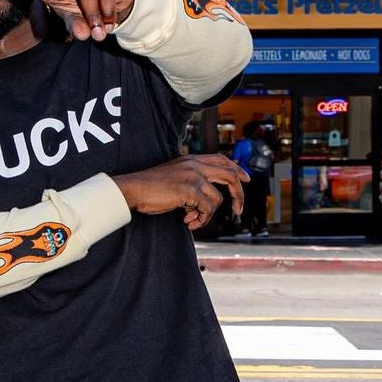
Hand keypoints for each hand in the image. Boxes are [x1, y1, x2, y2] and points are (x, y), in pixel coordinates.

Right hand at [114, 154, 249, 230]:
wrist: (134, 188)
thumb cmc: (151, 187)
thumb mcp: (175, 177)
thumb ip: (192, 181)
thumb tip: (207, 200)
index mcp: (191, 160)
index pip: (221, 159)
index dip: (236, 168)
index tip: (246, 178)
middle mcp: (195, 165)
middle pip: (229, 175)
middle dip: (238, 194)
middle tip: (238, 210)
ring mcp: (194, 176)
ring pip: (217, 200)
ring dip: (207, 216)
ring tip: (192, 220)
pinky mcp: (190, 190)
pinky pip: (207, 209)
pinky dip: (201, 219)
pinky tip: (188, 221)